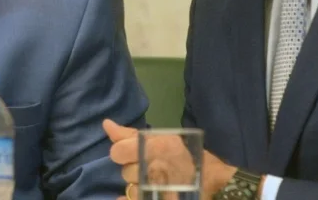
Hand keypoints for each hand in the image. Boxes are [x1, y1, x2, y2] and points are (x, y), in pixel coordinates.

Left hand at [103, 119, 236, 199]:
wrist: (210, 171)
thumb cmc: (181, 150)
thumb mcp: (158, 136)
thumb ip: (130, 134)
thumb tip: (106, 124)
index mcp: (154, 148)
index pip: (117, 152)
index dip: (122, 152)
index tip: (130, 152)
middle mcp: (154, 169)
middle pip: (125, 172)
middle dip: (133, 168)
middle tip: (147, 167)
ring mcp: (157, 188)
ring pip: (131, 188)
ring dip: (137, 184)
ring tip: (150, 181)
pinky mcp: (158, 197)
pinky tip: (124, 198)